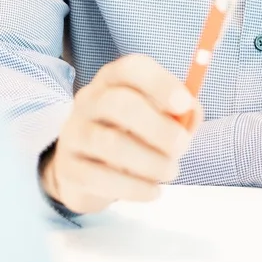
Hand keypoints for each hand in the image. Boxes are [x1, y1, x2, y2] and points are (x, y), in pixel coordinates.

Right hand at [40, 55, 201, 214]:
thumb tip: (192, 113)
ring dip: (149, 161)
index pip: (131, 69)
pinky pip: (100, 177)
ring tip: (170, 172)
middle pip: (119, 104)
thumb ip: (178, 115)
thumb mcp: (153, 119)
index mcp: (112, 80)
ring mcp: (74, 133)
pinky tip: (153, 191)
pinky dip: (134, 187)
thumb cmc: (127, 136)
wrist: (82, 171)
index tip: (184, 104)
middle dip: (157, 127)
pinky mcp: (69, 168)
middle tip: (181, 147)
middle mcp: (88, 101)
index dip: (160, 83)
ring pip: (110, 143)